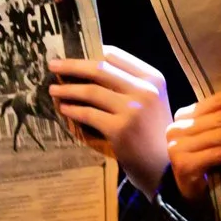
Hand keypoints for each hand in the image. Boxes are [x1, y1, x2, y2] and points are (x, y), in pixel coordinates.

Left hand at [48, 46, 172, 194]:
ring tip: (53, 89)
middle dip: (72, 66)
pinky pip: (88, 114)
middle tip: (52, 64)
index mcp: (153, 78)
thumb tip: (92, 67)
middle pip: (100, 69)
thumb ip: (131, 84)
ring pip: (91, 91)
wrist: (167, 166)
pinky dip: (73, 110)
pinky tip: (64, 109)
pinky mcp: (120, 130)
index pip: (115, 56)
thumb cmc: (155, 132)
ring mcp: (133, 110)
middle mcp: (145, 90)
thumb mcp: (152, 101)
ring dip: (68, 89)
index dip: (90, 53)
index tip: (73, 57)